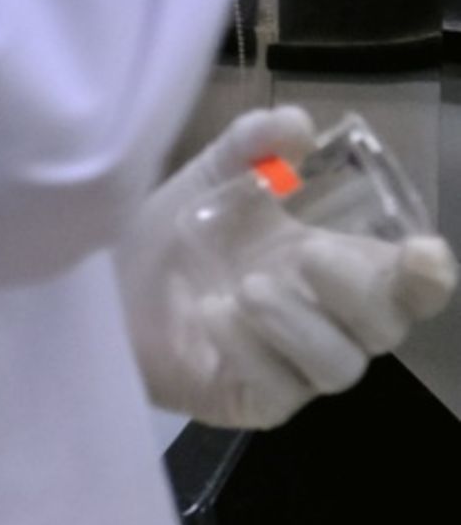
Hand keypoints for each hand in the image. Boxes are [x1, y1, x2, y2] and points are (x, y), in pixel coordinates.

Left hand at [115, 107, 458, 428]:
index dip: (428, 276)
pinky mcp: (251, 402)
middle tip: (307, 253)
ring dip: (298, 324)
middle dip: (357, 290)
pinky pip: (278, 391)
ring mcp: (293, 368)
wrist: (96, 283)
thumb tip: (295, 122)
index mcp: (338, 269)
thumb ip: (250, 147)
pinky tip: (212, 316)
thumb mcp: (207, 181)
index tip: (422, 252)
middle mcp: (328, 322)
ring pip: (339, 366)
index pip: (412, 286)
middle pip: (387, 326)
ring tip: (247, 288)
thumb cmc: (168, 237)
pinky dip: (251, 351)